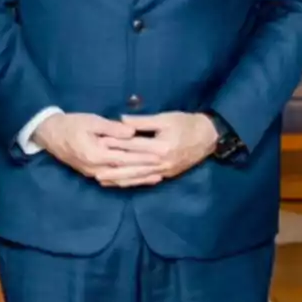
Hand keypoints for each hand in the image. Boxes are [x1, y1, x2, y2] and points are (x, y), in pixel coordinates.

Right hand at [33, 113, 159, 181]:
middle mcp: (96, 168)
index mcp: (96, 154)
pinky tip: (138, 180)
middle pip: (126, 171)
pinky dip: (127, 181)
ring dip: (139, 179)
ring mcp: (93, 173)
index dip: (144, 156)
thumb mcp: (91, 121)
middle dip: (146, 169)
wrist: (50, 134)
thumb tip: (132, 132)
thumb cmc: (71, 124)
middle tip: (166, 167)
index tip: (161, 154)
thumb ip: (112, 128)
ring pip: (121, 179)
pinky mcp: (92, 174)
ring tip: (158, 177)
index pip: (126, 156)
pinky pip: (113, 181)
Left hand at [94, 112, 218, 187]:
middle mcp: (161, 162)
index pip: (133, 146)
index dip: (115, 145)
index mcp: (160, 147)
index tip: (99, 144)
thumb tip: (121, 119)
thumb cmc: (186, 124)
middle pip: (132, 166)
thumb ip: (142, 121)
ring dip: (119, 179)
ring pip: (137, 177)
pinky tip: (120, 184)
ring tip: (102, 180)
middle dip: (112, 169)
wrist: (208, 137)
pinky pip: (145, 181)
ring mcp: (164, 171)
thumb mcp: (165, 118)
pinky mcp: (166, 175)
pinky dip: (132, 182)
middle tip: (93, 171)